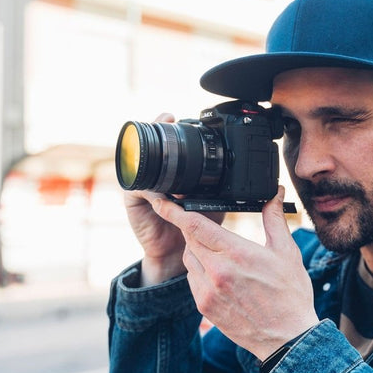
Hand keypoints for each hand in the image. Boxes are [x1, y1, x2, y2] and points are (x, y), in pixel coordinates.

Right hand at [124, 113, 223, 285]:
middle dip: (155, 129)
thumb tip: (239, 173)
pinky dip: (148, 186)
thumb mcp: (210, 203)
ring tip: (159, 144)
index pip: (167, 146)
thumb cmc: (195, 229)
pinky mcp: (133, 202)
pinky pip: (136, 189)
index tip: (174, 116)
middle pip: (150, 147)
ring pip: (140, 163)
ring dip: (149, 153)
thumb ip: (217, 188)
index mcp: (172, 175)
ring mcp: (141, 187)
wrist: (178, 256)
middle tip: (165, 118)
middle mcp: (154, 177)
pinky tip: (158, 186)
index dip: (167, 128)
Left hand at [152, 186, 319, 359]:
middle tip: (202, 223)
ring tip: (217, 250)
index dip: (174, 210)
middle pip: (189, 239)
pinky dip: (199, 270)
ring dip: (196, 249)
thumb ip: (274, 218)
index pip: (194, 225)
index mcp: (236, 253)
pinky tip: (217, 272)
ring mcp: (208, 292)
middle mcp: (217, 272)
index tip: (162, 201)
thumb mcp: (286, 252)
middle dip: (192, 228)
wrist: (287, 339)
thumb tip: (274, 192)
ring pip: (189, 259)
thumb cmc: (290, 294)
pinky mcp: (204, 307)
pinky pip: (192, 279)